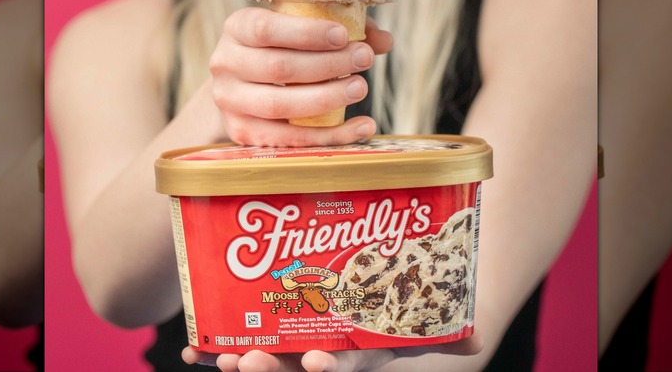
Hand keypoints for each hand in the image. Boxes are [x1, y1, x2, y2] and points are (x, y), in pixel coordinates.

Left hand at [182, 333, 482, 371]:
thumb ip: (441, 332)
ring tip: (218, 357)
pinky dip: (212, 349)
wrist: (370, 306)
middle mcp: (322, 359)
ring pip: (265, 363)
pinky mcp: (269, 335)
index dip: (330, 369)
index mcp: (357, 354)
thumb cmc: (393, 316)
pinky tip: (192, 346)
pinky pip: (238, 347)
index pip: (345, 367)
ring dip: (240, 363)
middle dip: (272, 371)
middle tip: (250, 361)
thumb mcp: (416, 325)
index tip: (316, 362)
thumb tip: (479, 338)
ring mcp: (292, 350)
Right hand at [209, 7, 393, 146]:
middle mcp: (225, 64)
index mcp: (237, 28)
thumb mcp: (302, 28)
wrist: (241, 85)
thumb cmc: (281, 48)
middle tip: (364, 59)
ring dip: (326, 99)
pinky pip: (289, 139)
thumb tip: (384, 41)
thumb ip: (341, 29)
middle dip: (328, 65)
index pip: (267, 29)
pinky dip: (329, 136)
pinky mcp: (243, 134)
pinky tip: (361, 127)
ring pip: (279, 106)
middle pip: (278, 68)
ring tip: (360, 89)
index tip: (344, 35)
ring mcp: (230, 103)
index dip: (307, 34)